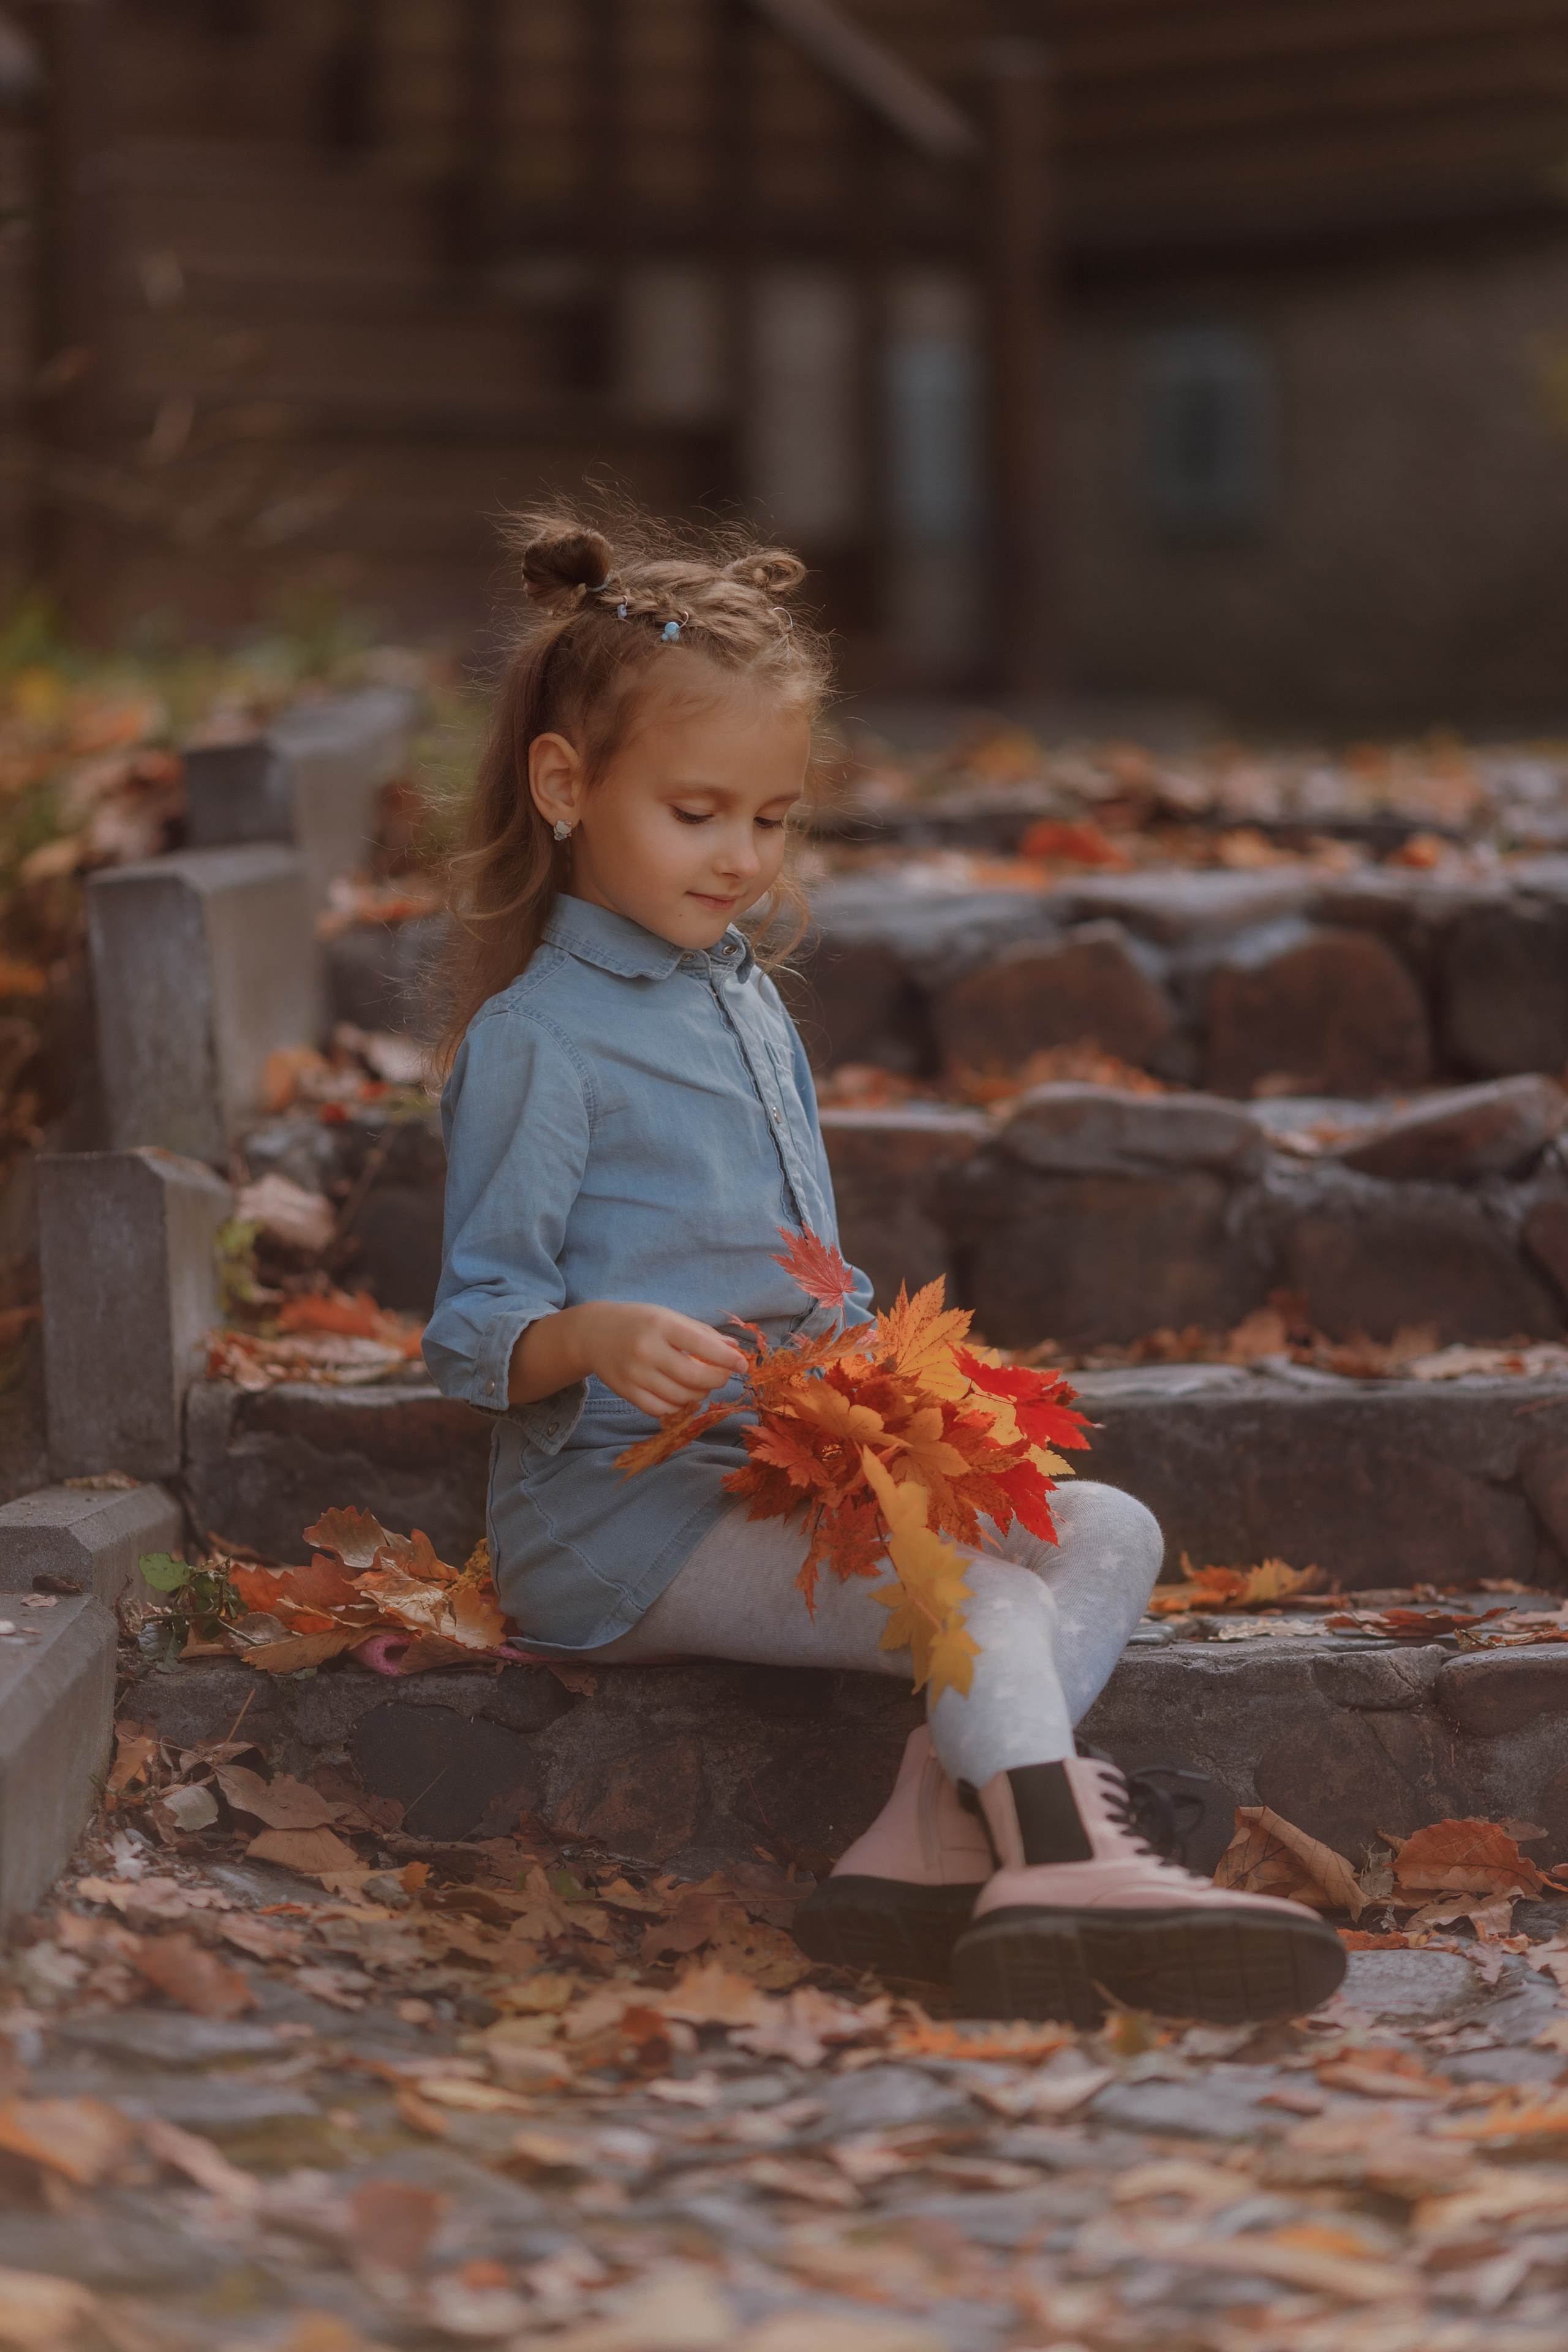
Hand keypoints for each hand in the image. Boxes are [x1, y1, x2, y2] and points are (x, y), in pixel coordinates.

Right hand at [509, 1300, 748, 1416]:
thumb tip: (734, 1351)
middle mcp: (646, 1351)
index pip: (702, 1345)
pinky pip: (662, 1410)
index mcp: (660, 1325)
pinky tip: (681, 1393)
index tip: (742, 1364)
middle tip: (722, 1375)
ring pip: (681, 1397)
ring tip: (700, 1382)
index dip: (727, 1359)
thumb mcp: (669, 1317)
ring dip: (699, 1393)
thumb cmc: (638, 1322)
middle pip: (694, 1377)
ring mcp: (635, 1375)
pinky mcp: (627, 1393)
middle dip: (717, 1379)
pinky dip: (678, 1405)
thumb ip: (702, 1333)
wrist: (592, 1333)